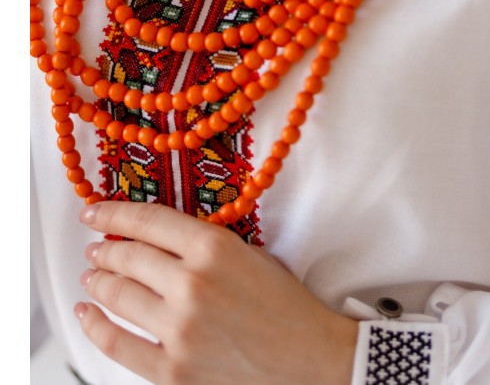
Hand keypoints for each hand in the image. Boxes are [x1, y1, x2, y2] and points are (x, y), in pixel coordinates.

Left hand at [77, 202, 357, 384]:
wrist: (311, 360)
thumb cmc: (285, 305)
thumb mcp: (249, 254)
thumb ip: (202, 245)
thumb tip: (154, 241)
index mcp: (214, 248)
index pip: (148, 221)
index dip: (114, 213)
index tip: (95, 211)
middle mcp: (192, 284)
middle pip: (127, 257)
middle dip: (104, 249)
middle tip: (96, 247)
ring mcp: (180, 330)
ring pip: (117, 296)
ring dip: (98, 281)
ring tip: (93, 275)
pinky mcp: (173, 371)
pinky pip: (117, 344)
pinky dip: (95, 326)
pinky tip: (87, 312)